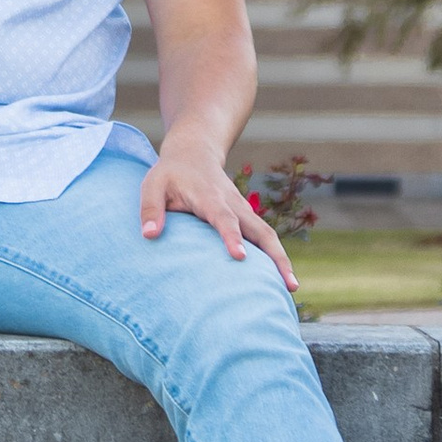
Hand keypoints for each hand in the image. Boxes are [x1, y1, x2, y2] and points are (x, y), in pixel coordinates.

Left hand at [140, 134, 299, 291]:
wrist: (195, 153)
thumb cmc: (170, 174)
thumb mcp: (152, 185)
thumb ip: (150, 209)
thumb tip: (149, 235)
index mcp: (209, 197)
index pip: (223, 218)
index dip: (232, 236)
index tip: (240, 257)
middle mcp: (233, 204)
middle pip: (259, 230)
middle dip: (275, 256)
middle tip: (288, 283)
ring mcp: (243, 210)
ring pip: (268, 234)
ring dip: (281, 259)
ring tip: (292, 287)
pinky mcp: (247, 217)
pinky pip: (265, 237)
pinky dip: (275, 256)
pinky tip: (281, 278)